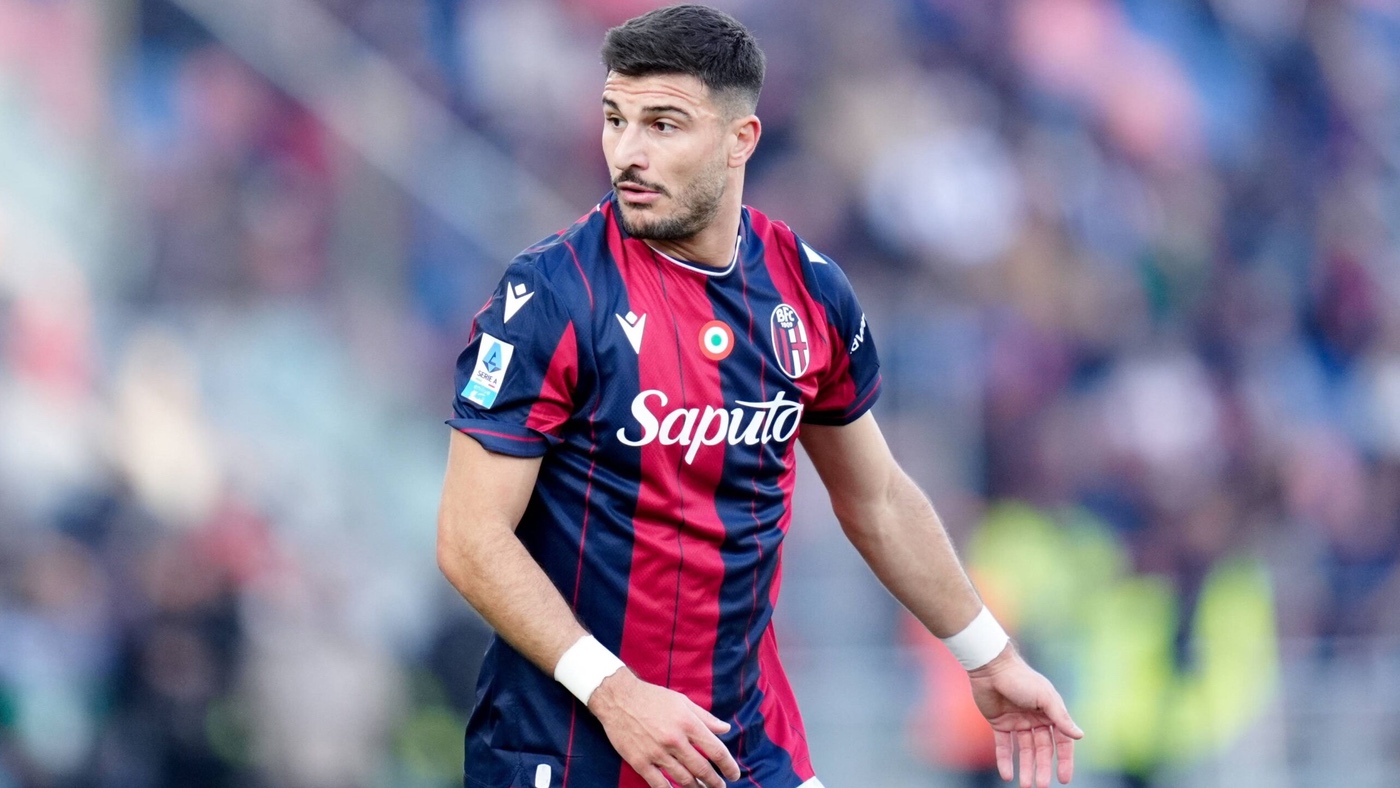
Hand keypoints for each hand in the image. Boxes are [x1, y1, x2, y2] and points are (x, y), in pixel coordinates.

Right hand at [588, 669, 741, 787]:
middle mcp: (675, 740)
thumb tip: (725, 729)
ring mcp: (657, 753)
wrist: (618, 699)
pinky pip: (659, 784)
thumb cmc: (652, 698)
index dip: (728, 765)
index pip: (715, 750)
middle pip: (702, 769)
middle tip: (721, 787)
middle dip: (715, 782)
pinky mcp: (640, 761)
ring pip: (683, 779)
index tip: (734, 774)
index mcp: (687, 723)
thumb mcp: (682, 701)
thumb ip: (705, 717)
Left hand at [969, 645, 1083, 787]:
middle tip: (1040, 786)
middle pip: (1042, 749)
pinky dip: (1006, 760)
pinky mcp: (1000, 723)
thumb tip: (1080, 736)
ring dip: (1025, 768)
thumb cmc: (1022, 679)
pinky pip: (1004, 746)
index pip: (1061, 742)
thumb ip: (1061, 718)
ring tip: (1025, 785)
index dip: (1064, 760)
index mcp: (1050, 713)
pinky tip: (1007, 774)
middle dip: (1042, 768)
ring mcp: (1018, 722)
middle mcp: (1036, 719)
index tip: (1064, 779)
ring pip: (1024, 750)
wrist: (991, 667)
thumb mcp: (1046, 697)